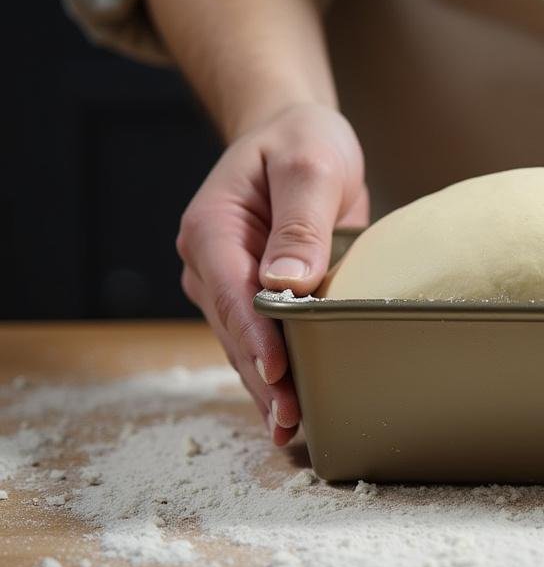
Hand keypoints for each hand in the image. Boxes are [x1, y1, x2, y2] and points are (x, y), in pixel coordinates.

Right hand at [177, 103, 368, 443]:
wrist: (298, 137)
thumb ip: (301, 221)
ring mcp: (229, 286)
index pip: (230, 290)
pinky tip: (296, 411)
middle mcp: (211, 264)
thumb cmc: (302, 143)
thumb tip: (288, 281)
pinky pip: (264, 341)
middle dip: (260, 376)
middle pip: (233, 329)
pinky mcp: (256, 299)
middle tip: (289, 419)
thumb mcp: (309, 166)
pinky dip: (278, 376)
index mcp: (211, 228)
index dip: (253, 334)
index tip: (276, 371)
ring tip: (291, 429)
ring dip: (267, 387)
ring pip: (245, 345)